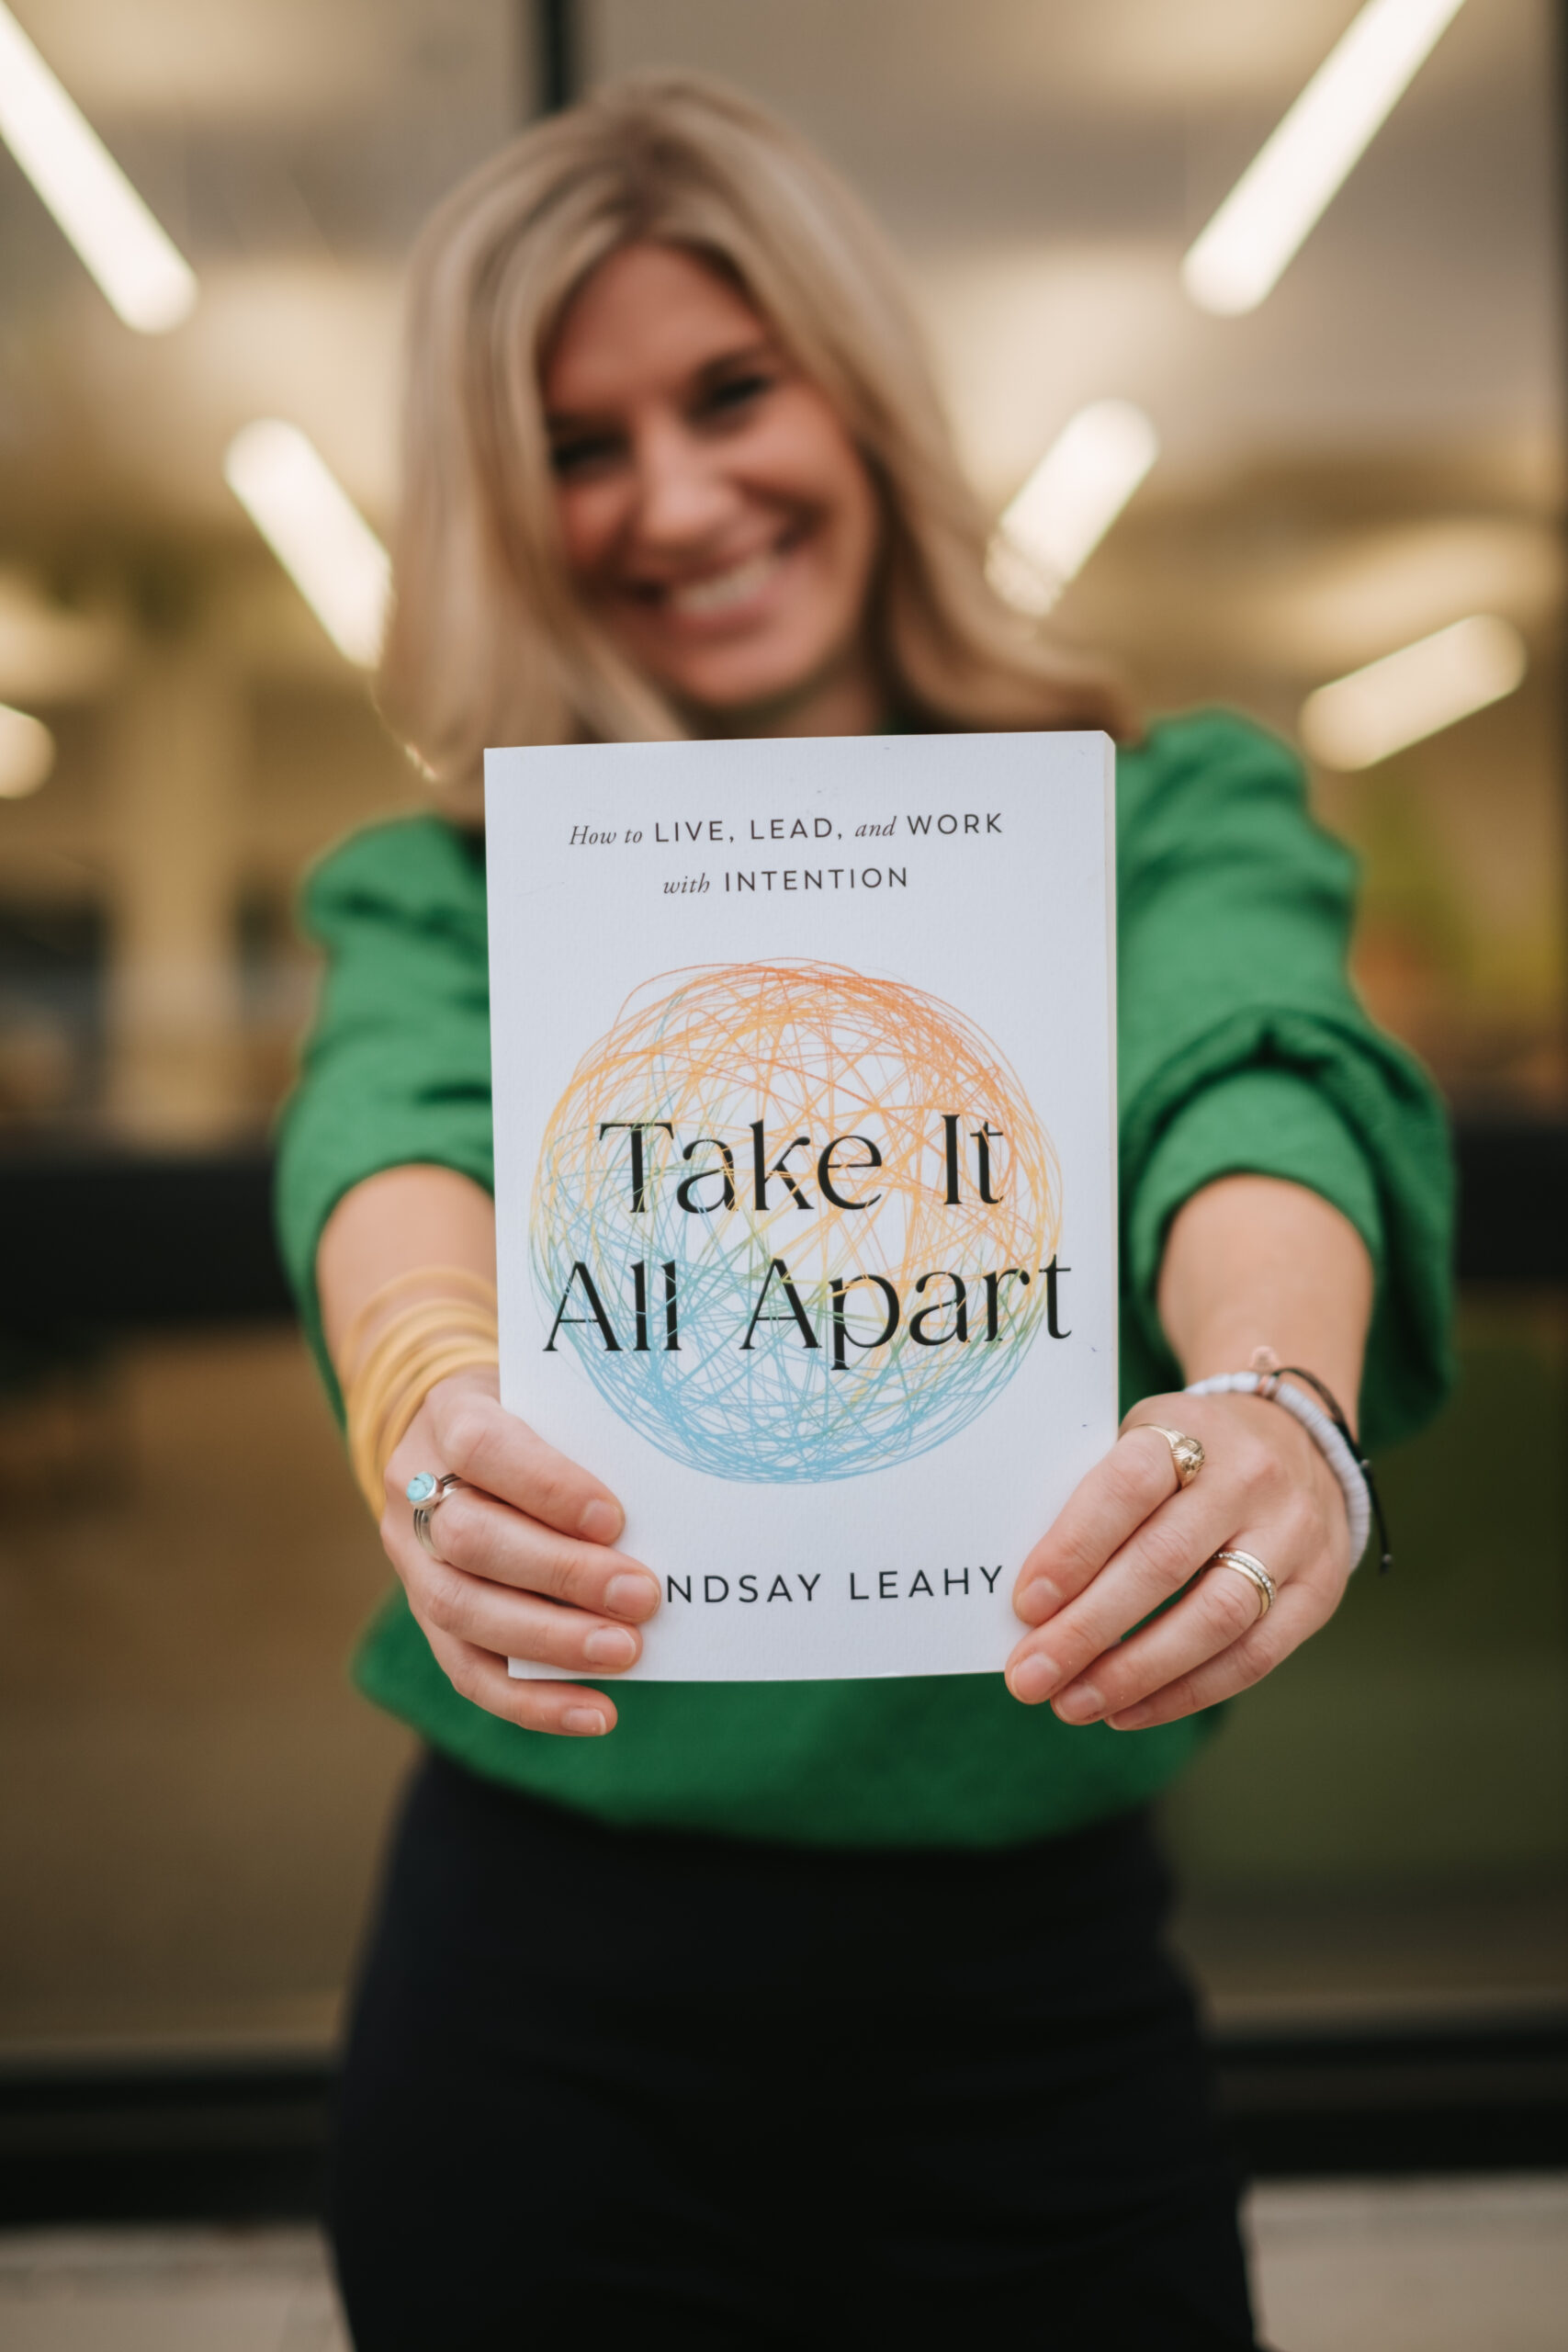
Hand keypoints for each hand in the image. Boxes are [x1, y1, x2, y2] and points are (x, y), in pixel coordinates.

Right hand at [379, 1367, 659, 1736]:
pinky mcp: (426, 1616)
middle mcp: (415, 1490)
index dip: (545, 1486)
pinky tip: (595, 1713)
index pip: (482, 1448)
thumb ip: (591, 1442)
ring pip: (461, 1610)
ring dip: (549, 1641)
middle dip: (561, 1574)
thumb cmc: (531, 1420)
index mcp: (449, 1418)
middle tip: (641, 1596)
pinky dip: (534, 1702)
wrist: (453, 1438)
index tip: (613, 1519)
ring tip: (625, 1652)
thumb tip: (670, 1509)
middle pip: (470, 1539)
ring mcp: (412, 1559)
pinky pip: (468, 1671)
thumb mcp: (551, 1404)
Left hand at [1004, 1391, 1353, 1729]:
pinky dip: (1184, 1693)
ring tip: (1072, 1704)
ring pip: (1214, 1619)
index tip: (1025, 1605)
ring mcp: (1293, 1536)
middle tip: (1029, 1677)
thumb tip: (1031, 1604)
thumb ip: (1093, 1504)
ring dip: (1134, 1674)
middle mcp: (1250, 1480)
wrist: (1297, 1440)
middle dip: (1087, 1630)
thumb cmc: (1189, 1453)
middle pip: (1165, 1563)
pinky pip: (1252, 1658)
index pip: (1128, 1487)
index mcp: (1191, 1430)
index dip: (1074, 1548)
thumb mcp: (1141, 1442)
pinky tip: (1128, 1710)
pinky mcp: (1319, 1591)